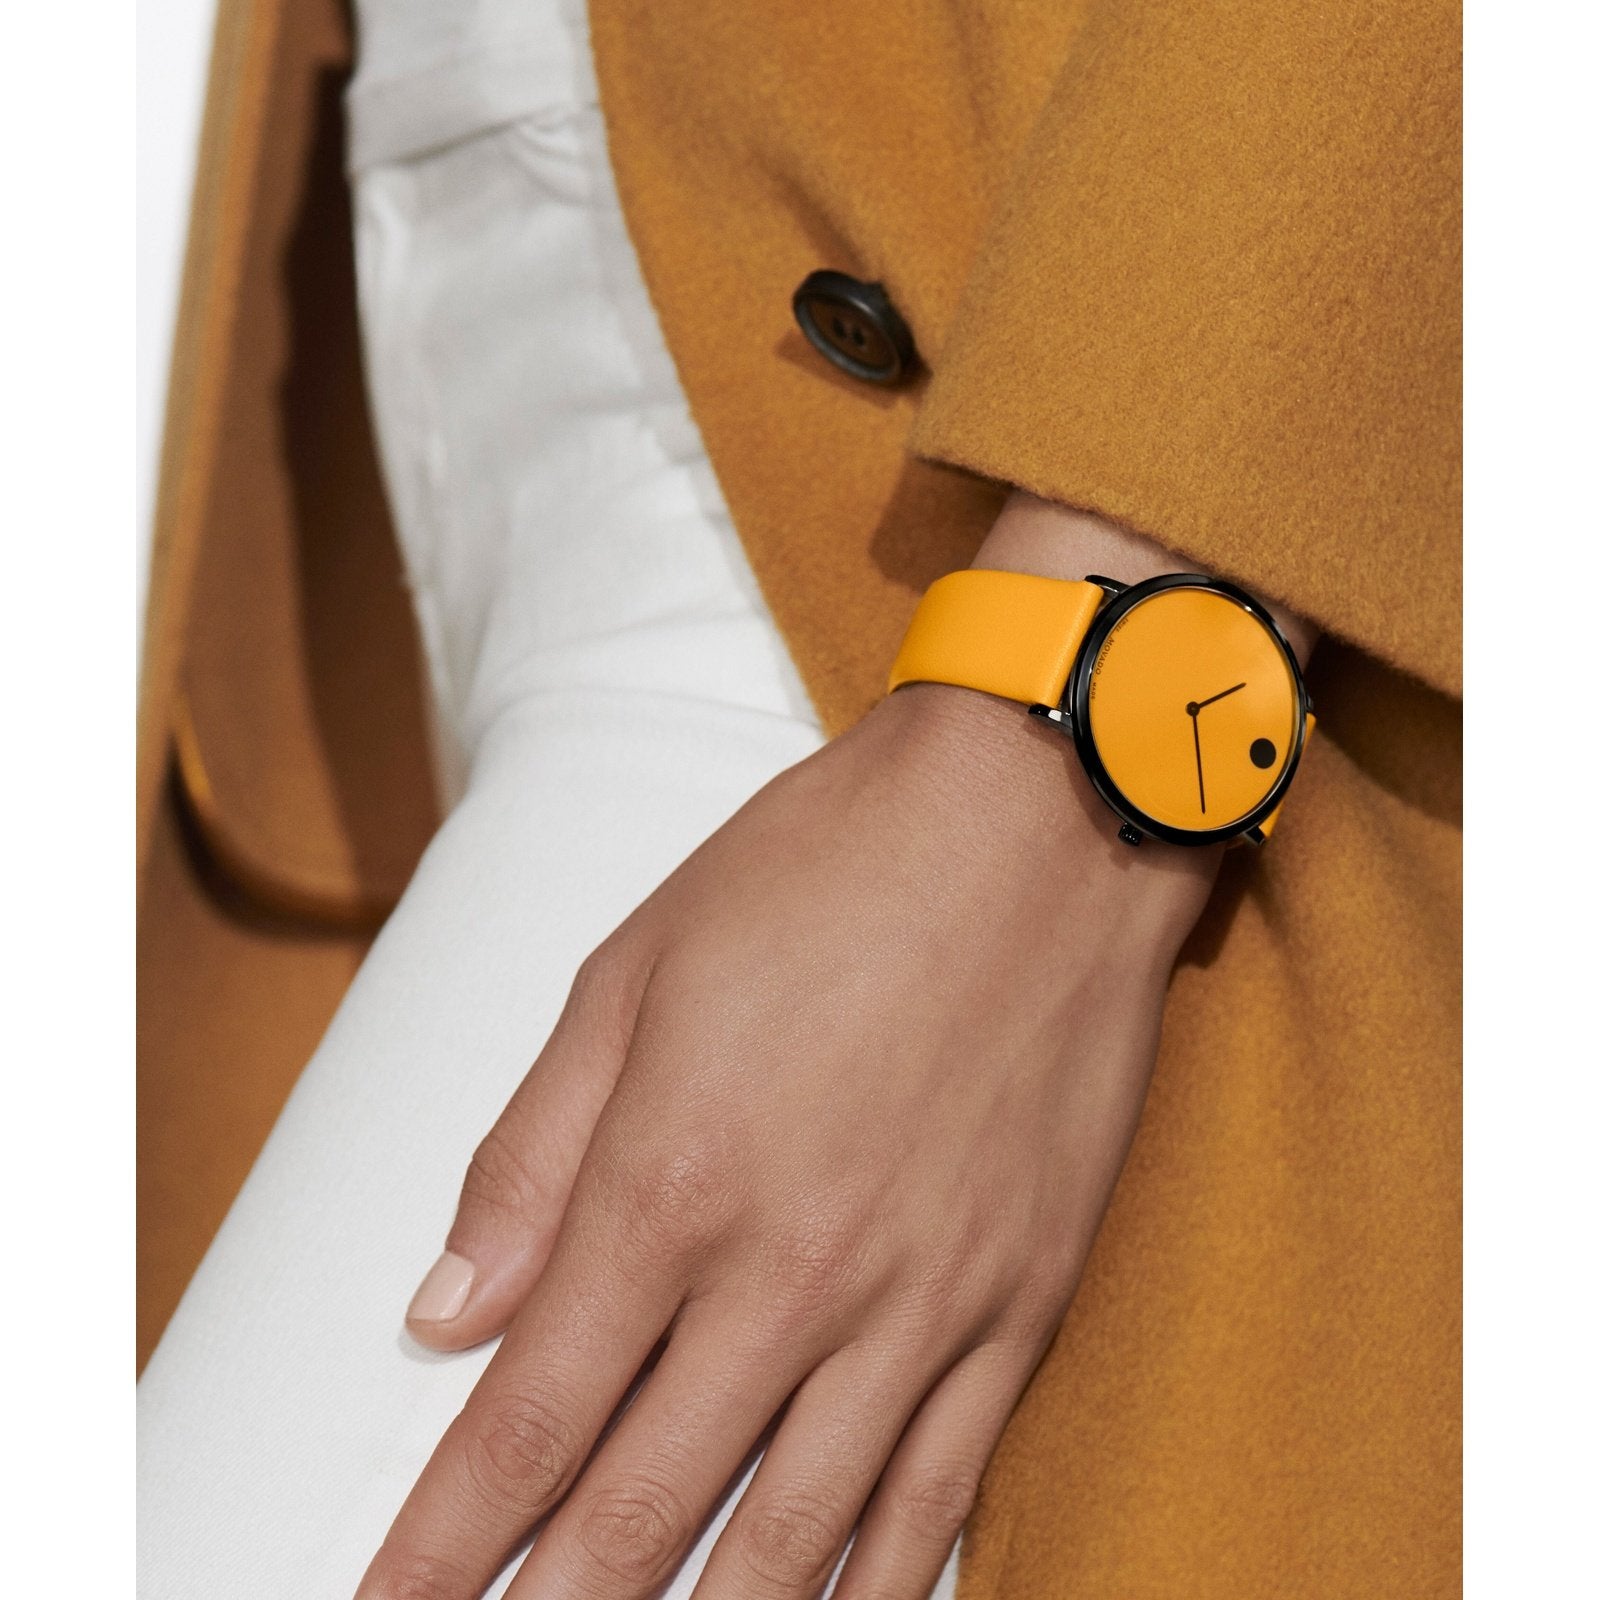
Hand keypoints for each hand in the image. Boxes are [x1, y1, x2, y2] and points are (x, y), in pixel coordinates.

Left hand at [357, 674, 1219, 1599]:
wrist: (1037, 821)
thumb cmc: (824, 870)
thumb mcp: (634, 973)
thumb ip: (534, 1154)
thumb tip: (448, 1310)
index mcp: (672, 1181)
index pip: (526, 1421)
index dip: (446, 1546)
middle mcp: (792, 1272)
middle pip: (640, 1508)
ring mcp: (920, 1301)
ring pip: (793, 1538)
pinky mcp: (1021, 1299)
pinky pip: (941, 1491)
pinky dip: (878, 1590)